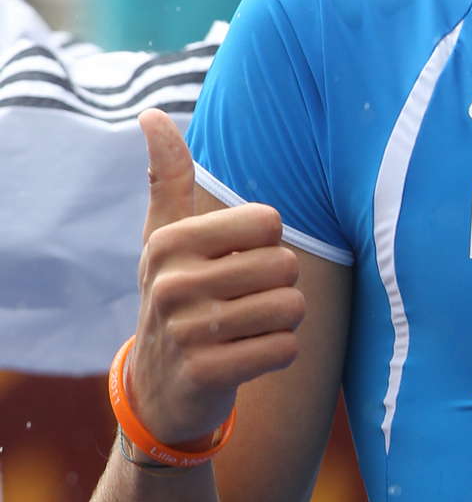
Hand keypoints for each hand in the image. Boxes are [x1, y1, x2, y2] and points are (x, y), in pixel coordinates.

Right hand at [127, 111, 305, 447]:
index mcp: (170, 240)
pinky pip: (285, 349)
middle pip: (286, 265)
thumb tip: (150, 114)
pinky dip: (278, 353)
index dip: (267, 246)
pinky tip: (247, 357)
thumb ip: (168, 176)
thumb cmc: (177, 296)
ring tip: (248, 329)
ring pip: (291, 308)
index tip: (236, 264)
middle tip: (246, 303)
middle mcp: (172, 282)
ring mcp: (187, 331)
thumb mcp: (166, 237)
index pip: (269, 222)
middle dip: (280, 287)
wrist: (160, 386)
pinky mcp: (207, 373)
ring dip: (283, 322)